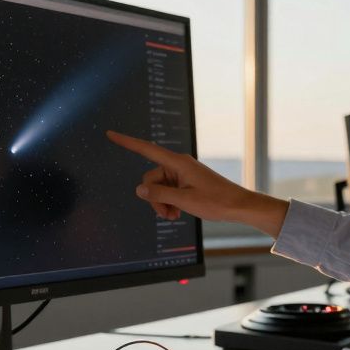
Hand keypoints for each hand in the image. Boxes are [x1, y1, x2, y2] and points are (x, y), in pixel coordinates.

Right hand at [106, 131, 289, 236]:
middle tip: (168, 215)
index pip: (146, 149)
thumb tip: (139, 190)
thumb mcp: (184, 201)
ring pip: (158, 188)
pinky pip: (168, 191)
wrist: (238, 206)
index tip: (110, 133)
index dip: (127, 142)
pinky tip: (178, 213)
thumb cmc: (216, 202)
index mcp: (178, 163)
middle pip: (151, 179)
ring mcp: (182, 174)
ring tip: (175, 216)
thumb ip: (159, 195)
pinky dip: (169, 203)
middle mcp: (178, 165)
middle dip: (154, 199)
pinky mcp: (186, 182)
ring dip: (162, 204)